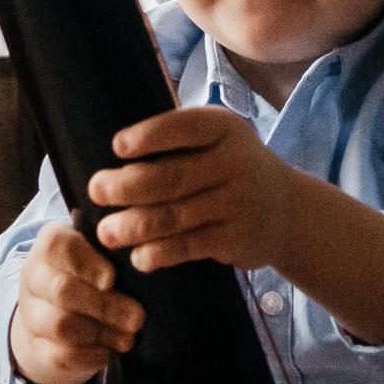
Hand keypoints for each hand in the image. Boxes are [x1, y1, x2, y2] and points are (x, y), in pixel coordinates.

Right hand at [10, 221, 143, 383]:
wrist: (56, 317)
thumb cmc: (89, 277)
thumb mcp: (98, 255)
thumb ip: (114, 254)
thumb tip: (143, 259)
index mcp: (48, 245)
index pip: (58, 245)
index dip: (86, 263)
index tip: (112, 279)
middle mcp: (33, 276)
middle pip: (61, 290)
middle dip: (105, 306)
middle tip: (137, 317)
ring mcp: (31, 314)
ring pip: (61, 325)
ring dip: (101, 332)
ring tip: (128, 336)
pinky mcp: (38, 347)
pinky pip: (62, 354)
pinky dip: (91, 354)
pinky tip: (110, 350)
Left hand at [88, 105, 300, 273]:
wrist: (287, 211)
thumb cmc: (231, 168)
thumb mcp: (217, 140)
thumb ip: (176, 139)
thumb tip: (112, 151)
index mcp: (223, 128)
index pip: (184, 127)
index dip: (150, 136)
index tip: (117, 147)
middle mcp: (234, 162)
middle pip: (171, 176)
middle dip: (127, 186)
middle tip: (95, 191)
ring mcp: (238, 202)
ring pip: (175, 216)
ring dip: (134, 226)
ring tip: (105, 232)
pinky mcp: (235, 238)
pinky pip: (190, 247)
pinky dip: (159, 253)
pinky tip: (138, 257)